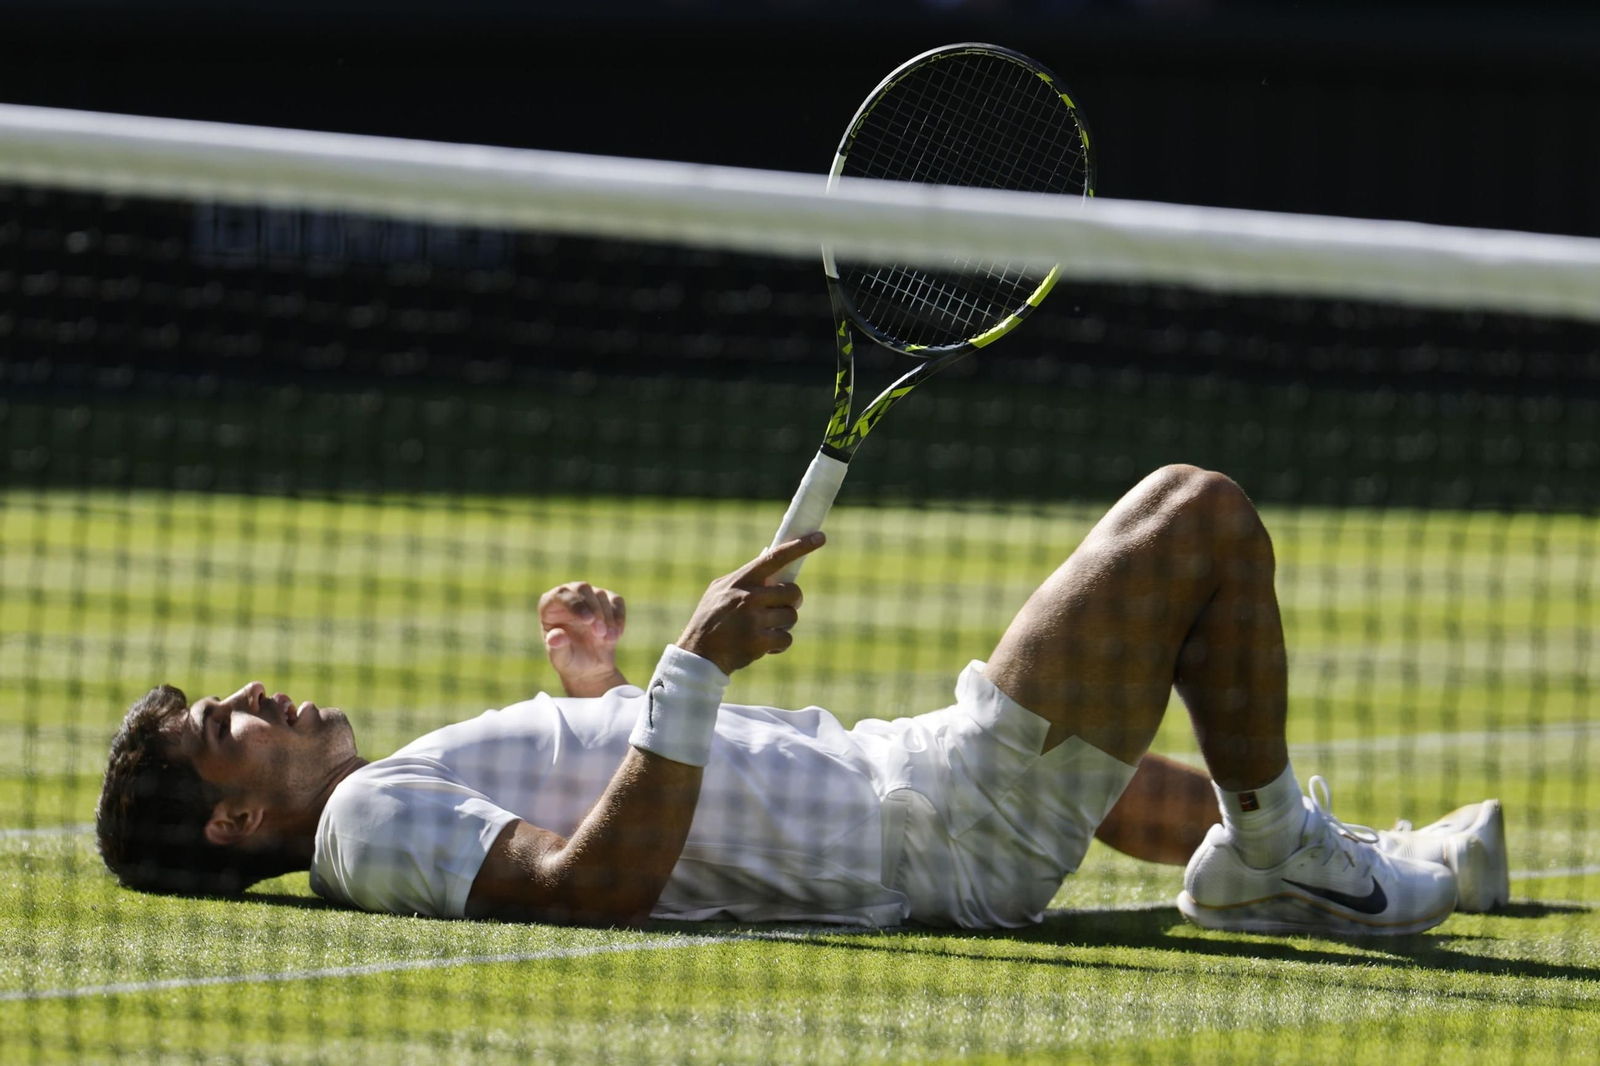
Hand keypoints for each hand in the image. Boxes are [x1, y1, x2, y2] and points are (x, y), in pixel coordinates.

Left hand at [539, 582, 626, 696]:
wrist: (590, 668)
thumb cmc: (570, 661)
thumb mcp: (561, 659)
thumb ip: (557, 648)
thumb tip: (556, 636)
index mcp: (550, 607)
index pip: (560, 594)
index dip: (575, 604)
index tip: (588, 621)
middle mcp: (568, 597)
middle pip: (582, 588)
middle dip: (594, 609)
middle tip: (599, 632)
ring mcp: (588, 597)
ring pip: (600, 595)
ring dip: (607, 618)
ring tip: (607, 640)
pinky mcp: (607, 602)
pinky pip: (616, 602)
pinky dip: (619, 618)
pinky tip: (615, 635)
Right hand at [675, 533, 824, 674]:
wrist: (697, 653)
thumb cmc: (710, 619)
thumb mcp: (720, 590)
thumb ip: (744, 577)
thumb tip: (769, 557)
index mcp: (741, 580)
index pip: (775, 557)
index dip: (799, 547)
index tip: (820, 537)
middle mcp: (749, 597)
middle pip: (793, 592)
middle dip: (792, 601)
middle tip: (780, 607)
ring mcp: (754, 620)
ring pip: (792, 616)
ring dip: (783, 624)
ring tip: (763, 629)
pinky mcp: (759, 642)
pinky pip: (786, 638)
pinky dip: (778, 644)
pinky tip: (762, 645)